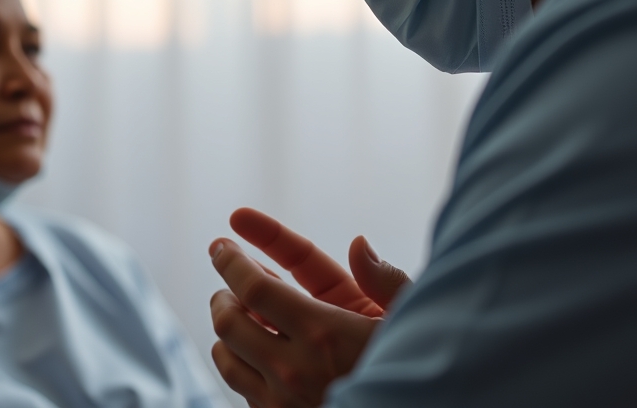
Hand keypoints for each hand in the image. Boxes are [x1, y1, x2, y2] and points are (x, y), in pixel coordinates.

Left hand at [208, 209, 410, 407]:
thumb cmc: (414, 369)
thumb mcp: (412, 323)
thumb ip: (388, 282)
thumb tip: (359, 245)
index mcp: (326, 334)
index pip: (256, 290)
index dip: (231, 263)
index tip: (221, 245)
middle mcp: (296, 370)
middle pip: (229, 323)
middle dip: (221, 294)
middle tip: (227, 283)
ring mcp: (283, 403)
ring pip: (226, 360)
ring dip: (225, 331)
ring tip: (237, 315)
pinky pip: (241, 390)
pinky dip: (240, 363)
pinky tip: (255, 352)